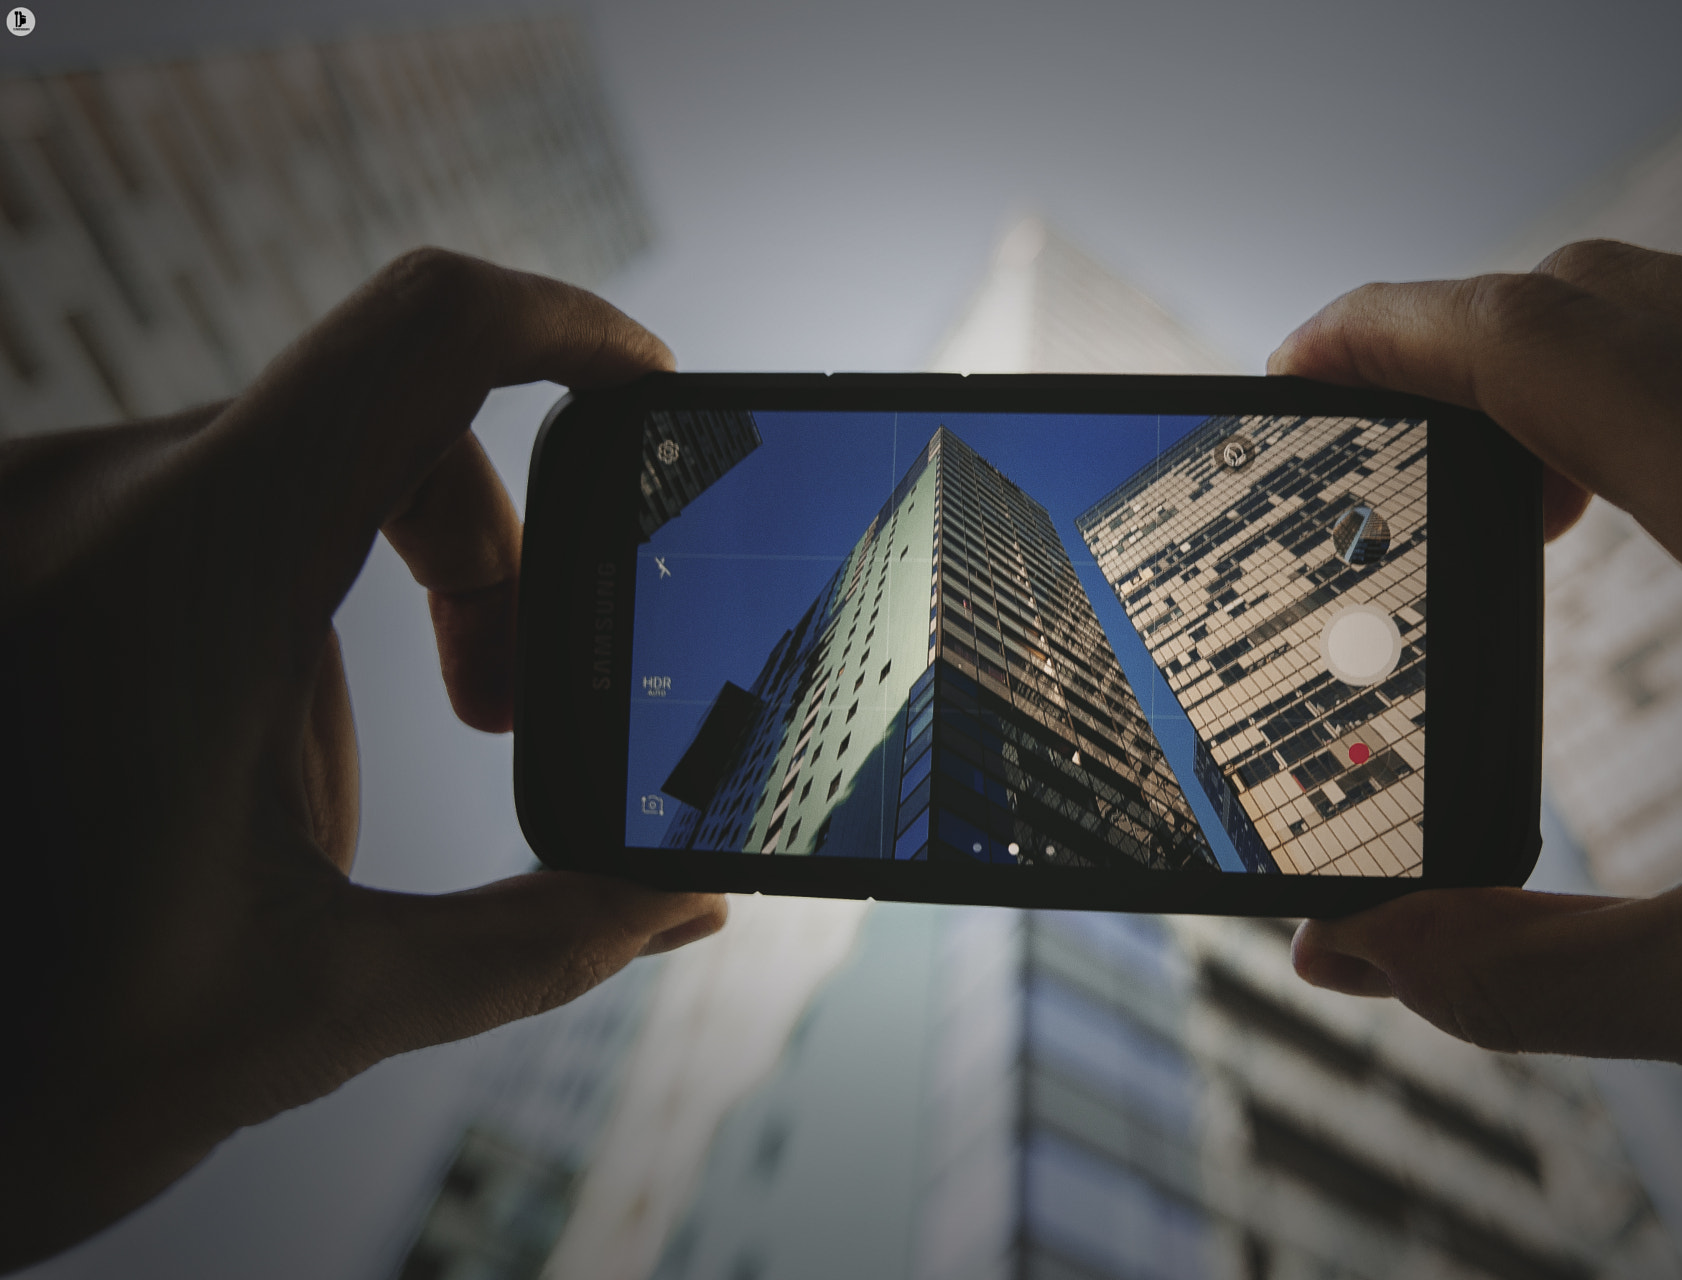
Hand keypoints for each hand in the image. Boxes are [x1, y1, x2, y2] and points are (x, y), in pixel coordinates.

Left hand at [0, 250, 725, 1269]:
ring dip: (374, 589)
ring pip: (288, 467)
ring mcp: (36, 514)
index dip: (571, 328)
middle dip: (485, 554)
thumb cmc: (43, 1065)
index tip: (650, 397)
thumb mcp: (329, 1005)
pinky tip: (233, 754)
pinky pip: (198, 506)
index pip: (427, 334)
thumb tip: (691, 903)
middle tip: (501, 704)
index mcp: (191, 575)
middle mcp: (92, 499)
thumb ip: (546, 943)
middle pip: (379, 417)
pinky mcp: (17, 544)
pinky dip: (280, 592)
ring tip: (344, 779)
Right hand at [1271, 241, 1681, 1186]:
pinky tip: (1663, 500)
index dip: (1390, 336)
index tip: (1293, 377)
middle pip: (1619, 294)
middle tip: (1379, 457)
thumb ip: (1515, 972)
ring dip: (1582, 361)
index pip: (1546, 343)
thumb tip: (1343, 954)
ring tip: (1508, 495)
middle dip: (1464, 349)